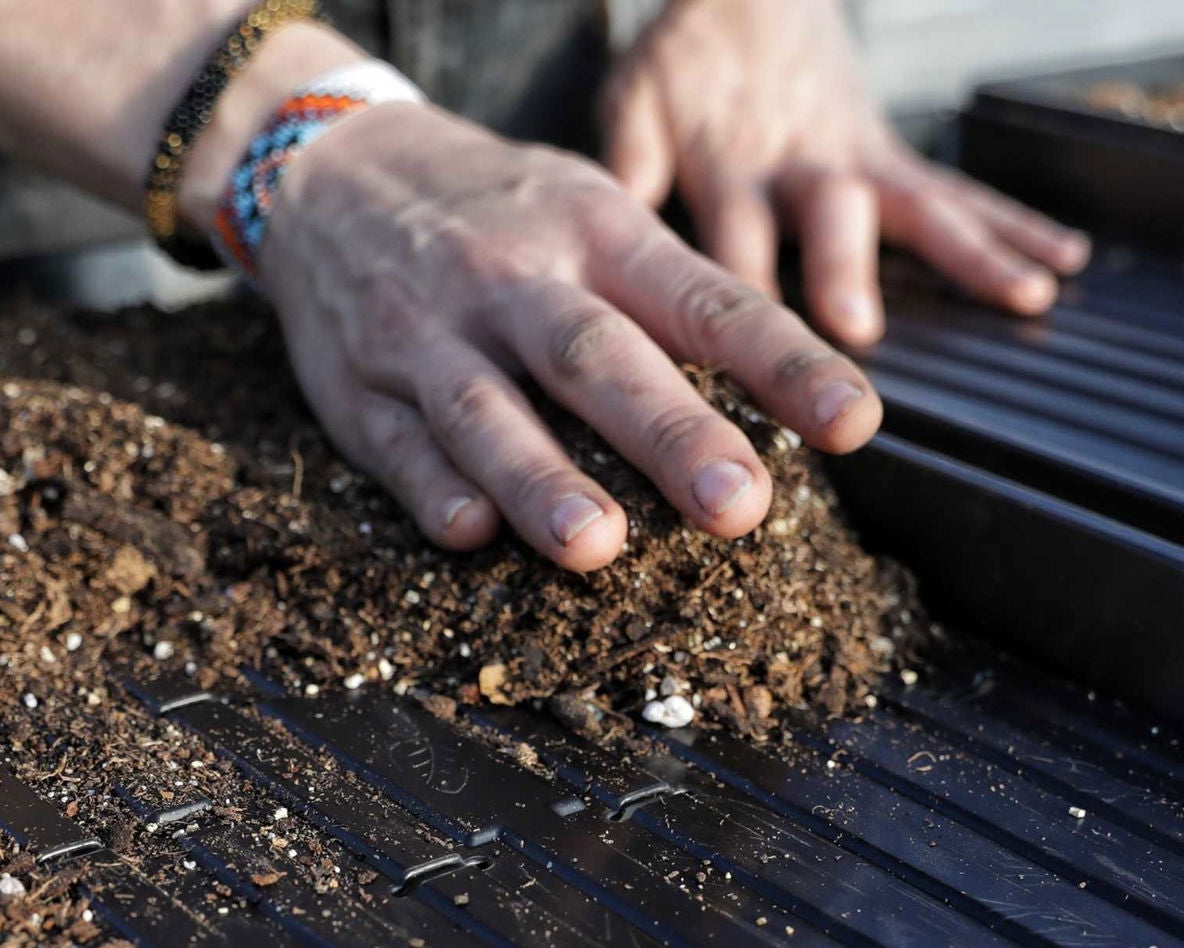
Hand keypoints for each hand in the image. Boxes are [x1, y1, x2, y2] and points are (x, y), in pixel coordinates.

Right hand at [244, 102, 882, 569]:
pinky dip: (432, 488)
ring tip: (597, 545)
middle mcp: (513, 280)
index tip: (851, 421)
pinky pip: (394, 444)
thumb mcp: (595, 217)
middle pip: (595, 357)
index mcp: (593, 234)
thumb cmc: (502, 215)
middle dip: (669, 433)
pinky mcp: (357, 389)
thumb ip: (679, 300)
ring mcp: (427, 334)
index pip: (702, 300)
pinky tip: (471, 532)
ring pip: (484, 409)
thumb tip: (792, 397)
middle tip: (739, 504)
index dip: (780, 362)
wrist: (332, 166)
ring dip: (541, 478)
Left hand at [601, 0, 1089, 345]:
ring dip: (973, 254)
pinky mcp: (895, 158)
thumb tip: (611, 227)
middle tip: (859, 329)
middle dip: (843, 273)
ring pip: (920, 208)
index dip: (730, 299)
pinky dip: (1016, 223)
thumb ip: (627, 169)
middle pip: (827, 221)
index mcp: (729, 167)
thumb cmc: (684, 70)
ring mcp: (859, 163)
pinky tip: (1065, 259)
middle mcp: (802, 169)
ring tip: (1028, 295)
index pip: (727, 241)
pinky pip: (962, 191)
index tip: (737, 364)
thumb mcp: (635, 107)